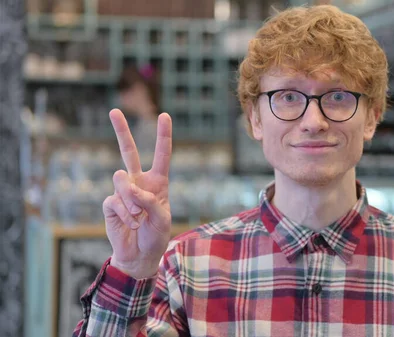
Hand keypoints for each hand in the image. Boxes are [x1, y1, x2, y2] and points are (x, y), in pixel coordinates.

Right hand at [102, 109, 172, 278]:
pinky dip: (124, 214)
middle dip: (121, 131)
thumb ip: (150, 201)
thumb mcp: (162, 219)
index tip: (164, 115)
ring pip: (121, 181)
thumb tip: (130, 187)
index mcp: (158, 183)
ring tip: (138, 218)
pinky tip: (129, 224)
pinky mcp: (110, 204)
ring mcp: (123, 192)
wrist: (139, 255)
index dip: (163, 136)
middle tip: (114, 111)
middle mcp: (139, 183)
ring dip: (131, 201)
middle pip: (128, 152)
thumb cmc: (156, 235)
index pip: (161, 155)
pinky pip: (114, 201)